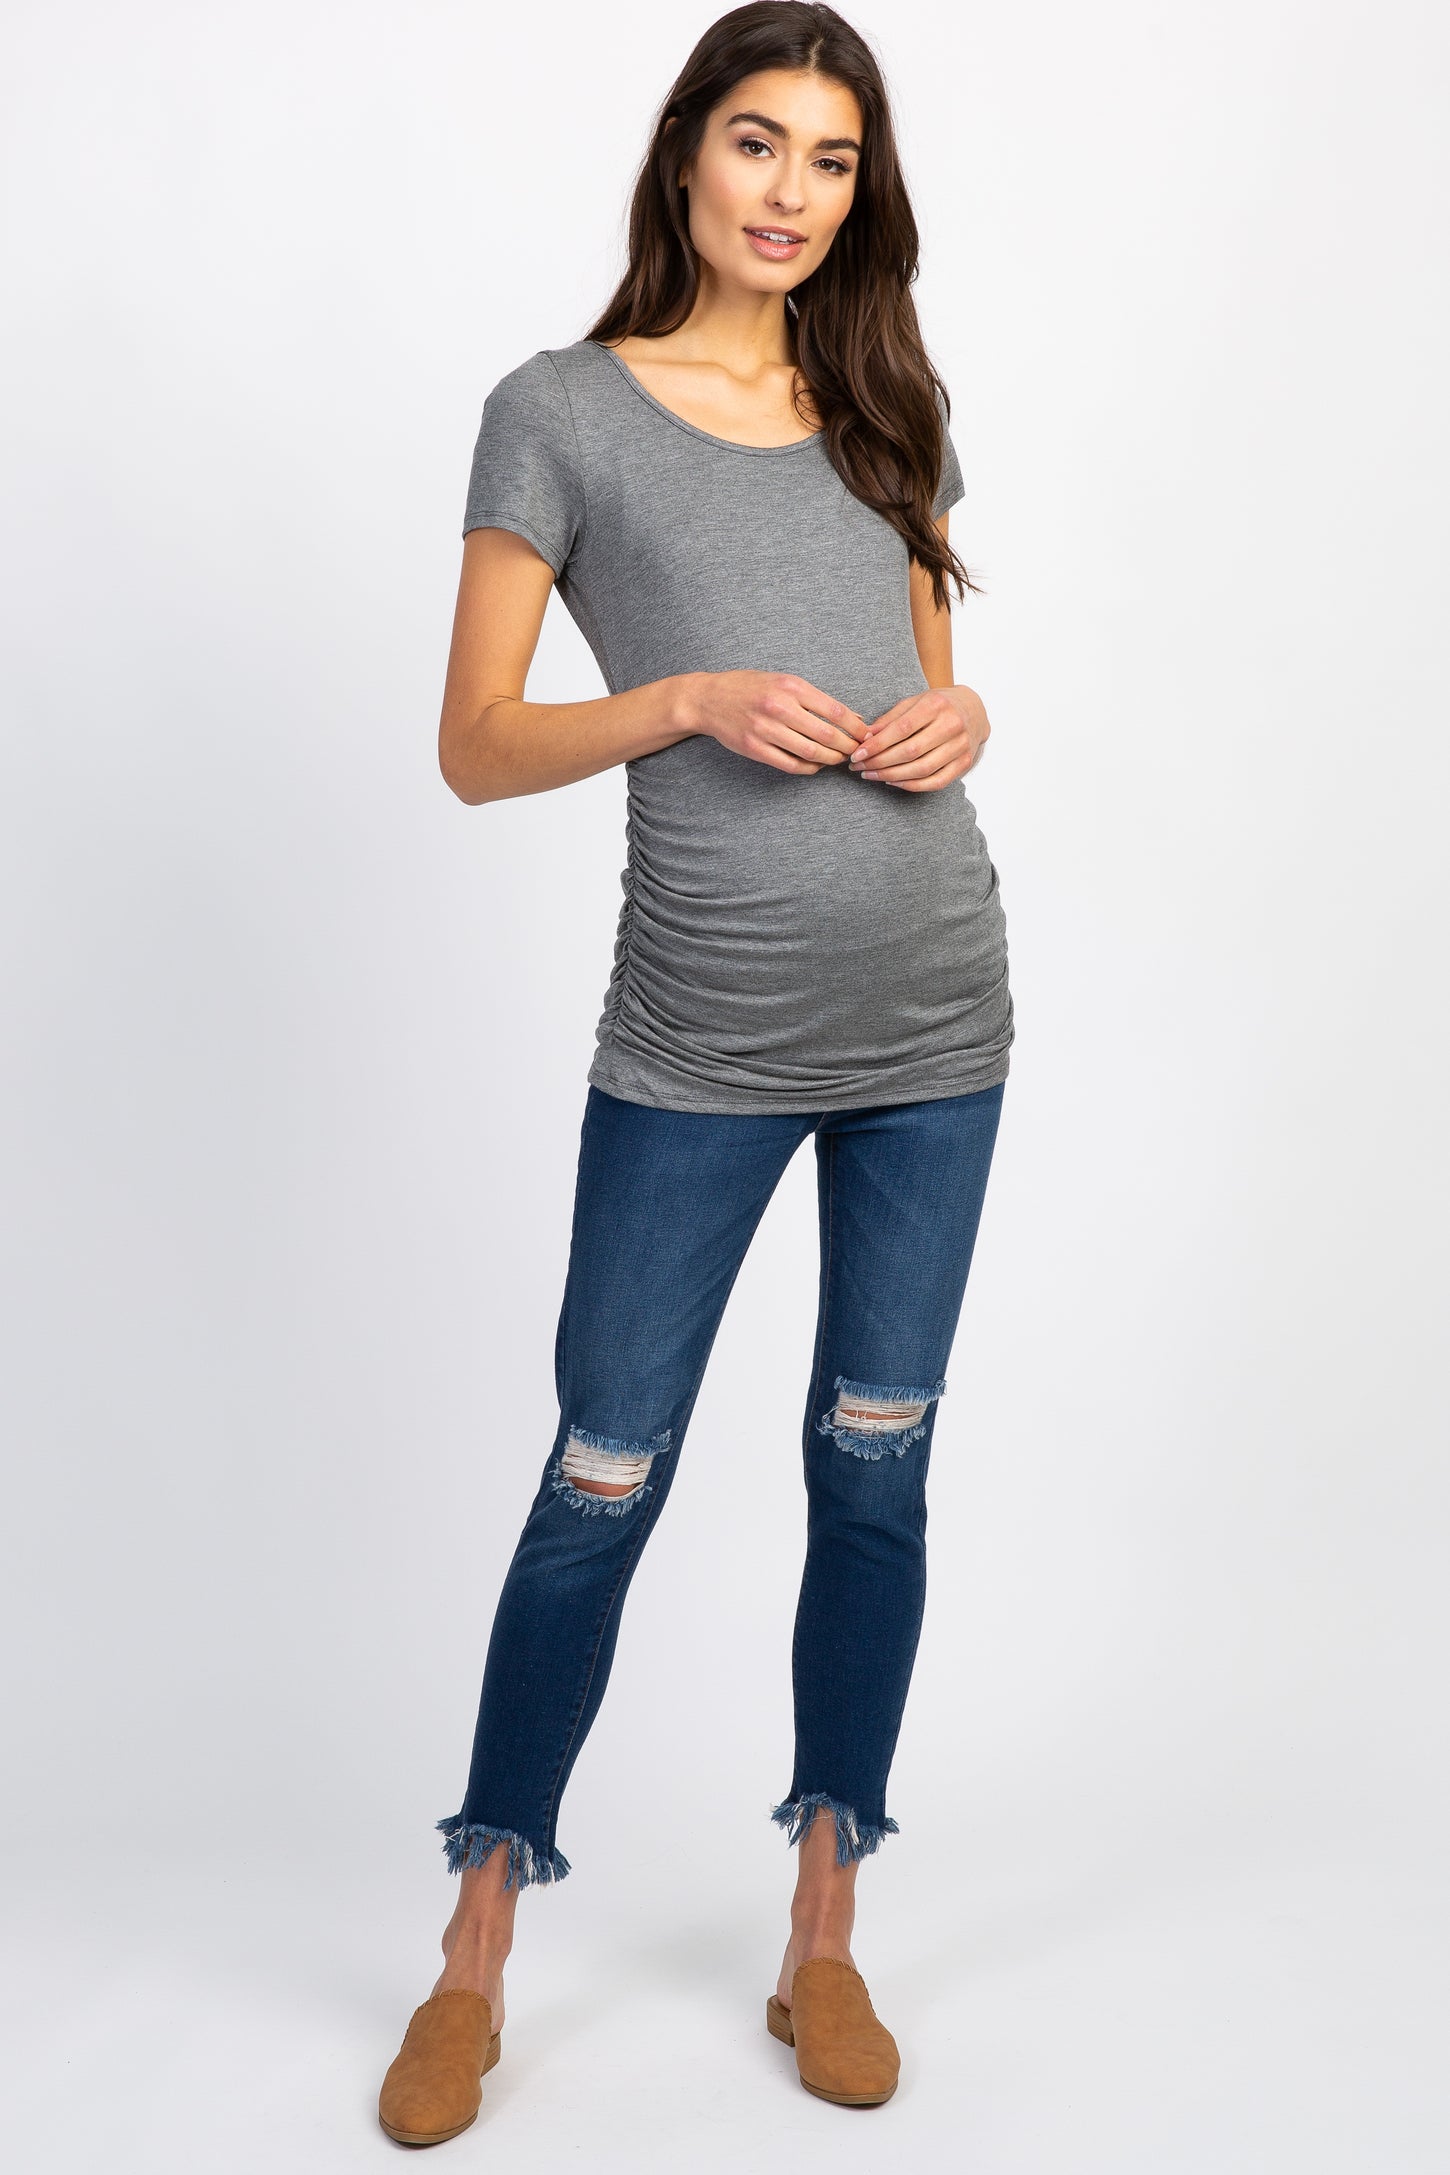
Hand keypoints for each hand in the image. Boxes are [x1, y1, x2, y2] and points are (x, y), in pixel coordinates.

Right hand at [686, 671, 866, 774]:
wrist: (709, 699)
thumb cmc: (751, 687)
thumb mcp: (783, 681)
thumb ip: (814, 698)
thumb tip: (851, 716)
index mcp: (791, 686)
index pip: (835, 710)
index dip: (856, 727)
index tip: (866, 735)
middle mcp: (779, 707)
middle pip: (826, 735)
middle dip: (847, 746)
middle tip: (856, 751)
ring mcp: (766, 730)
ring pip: (811, 752)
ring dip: (831, 759)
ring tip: (838, 759)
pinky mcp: (755, 748)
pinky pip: (791, 765)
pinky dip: (809, 768)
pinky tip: (816, 765)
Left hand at [849, 685, 989, 790]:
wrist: (974, 710)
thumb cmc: (938, 705)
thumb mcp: (914, 702)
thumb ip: (890, 719)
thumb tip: (864, 737)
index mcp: (937, 705)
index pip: (902, 729)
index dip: (877, 744)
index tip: (857, 754)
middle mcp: (952, 725)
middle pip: (910, 751)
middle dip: (880, 762)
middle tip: (859, 767)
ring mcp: (961, 746)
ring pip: (922, 769)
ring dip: (891, 776)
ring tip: (871, 775)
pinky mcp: (964, 763)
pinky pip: (936, 782)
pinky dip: (911, 785)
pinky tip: (892, 782)